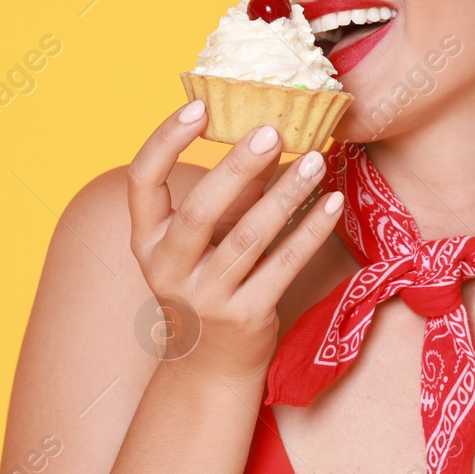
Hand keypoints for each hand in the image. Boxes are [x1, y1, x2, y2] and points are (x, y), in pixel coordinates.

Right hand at [126, 99, 343, 380]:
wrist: (210, 366)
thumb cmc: (208, 284)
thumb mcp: (204, 241)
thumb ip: (229, 195)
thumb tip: (268, 137)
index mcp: (147, 241)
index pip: (142, 181)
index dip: (165, 140)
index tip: (199, 106)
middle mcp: (167, 269)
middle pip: (198, 212)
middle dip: (236, 168)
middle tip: (272, 131)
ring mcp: (205, 297)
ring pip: (248, 238)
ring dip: (285, 195)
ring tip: (315, 160)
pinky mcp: (246, 316)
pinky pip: (283, 266)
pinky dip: (310, 231)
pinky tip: (332, 202)